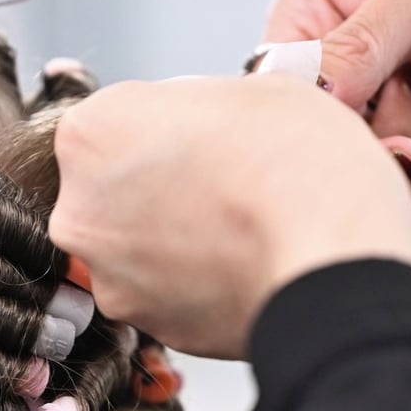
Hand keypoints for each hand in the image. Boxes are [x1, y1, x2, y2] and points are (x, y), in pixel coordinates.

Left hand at [49, 74, 410, 359]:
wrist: (333, 261)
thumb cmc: (300, 164)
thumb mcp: (255, 89)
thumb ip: (199, 103)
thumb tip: (198, 124)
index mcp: (89, 134)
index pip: (110, 120)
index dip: (163, 124)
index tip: (202, 134)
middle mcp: (77, 209)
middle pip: (111, 187)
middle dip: (157, 184)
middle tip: (223, 184)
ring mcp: (105, 273)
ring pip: (133, 245)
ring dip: (171, 237)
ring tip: (239, 229)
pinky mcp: (143, 321)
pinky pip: (162, 291)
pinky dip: (192, 281)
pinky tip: (239, 266)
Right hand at [264, 0, 410, 203]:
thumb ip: (358, 40)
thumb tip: (309, 97)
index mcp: (315, 19)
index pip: (275, 83)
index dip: (317, 103)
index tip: (362, 96)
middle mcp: (339, 76)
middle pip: (320, 140)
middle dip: (383, 126)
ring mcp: (381, 119)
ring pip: (368, 172)